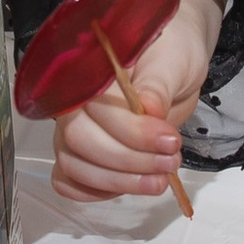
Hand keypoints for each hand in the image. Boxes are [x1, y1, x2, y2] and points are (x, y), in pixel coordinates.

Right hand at [49, 0, 220, 201]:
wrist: (175, 60)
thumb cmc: (172, 51)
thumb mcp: (175, 61)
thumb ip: (158, 84)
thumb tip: (148, 109)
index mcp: (90, 70)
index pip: (95, 108)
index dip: (131, 132)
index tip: (169, 141)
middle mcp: (74, 101)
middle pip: (78, 141)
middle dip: (126, 162)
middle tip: (169, 162)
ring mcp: (75, 128)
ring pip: (73, 165)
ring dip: (117, 182)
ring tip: (160, 180)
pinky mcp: (83, 152)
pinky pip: (68, 180)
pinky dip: (93, 192)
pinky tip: (128, 188)